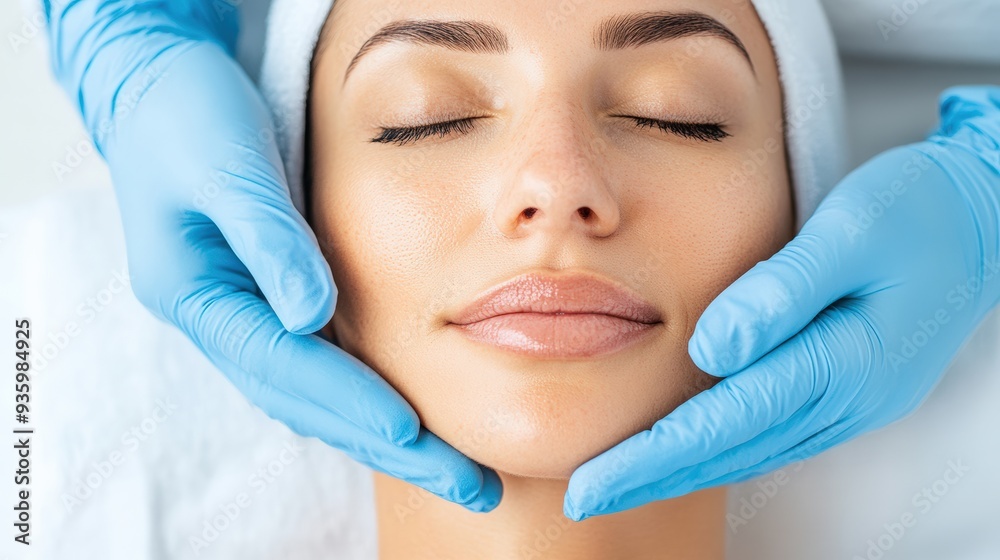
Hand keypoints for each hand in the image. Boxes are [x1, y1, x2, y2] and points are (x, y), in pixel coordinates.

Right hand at [44, 2, 499, 510]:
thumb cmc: (186, 115)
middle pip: (307, 402)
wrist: (155, 89)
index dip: (351, 402)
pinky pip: (318, 364)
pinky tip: (409, 419)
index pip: (284, 365)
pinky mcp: (266, 300)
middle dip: (388, 447)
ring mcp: (242, 315)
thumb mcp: (226, 163)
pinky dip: (363, 397)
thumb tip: (314, 313)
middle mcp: (219, 319)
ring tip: (455, 470)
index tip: (413, 436)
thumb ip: (268, 237)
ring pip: (316, 395)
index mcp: (196, 294)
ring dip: (383, 435)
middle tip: (468, 486)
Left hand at [565, 86, 999, 519]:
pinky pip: (769, 434)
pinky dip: (718, 448)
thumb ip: (780, 291)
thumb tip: (707, 350)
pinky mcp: (846, 395)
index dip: (651, 456)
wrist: (980, 222)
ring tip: (617, 479)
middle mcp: (846, 400)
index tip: (590, 482)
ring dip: (679, 469)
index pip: (725, 422)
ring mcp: (850, 405)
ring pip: (747, 451)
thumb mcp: (849, 232)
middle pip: (729, 450)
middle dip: (650, 477)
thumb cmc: (914, 212)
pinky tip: (684, 448)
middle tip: (582, 497)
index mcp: (844, 362)